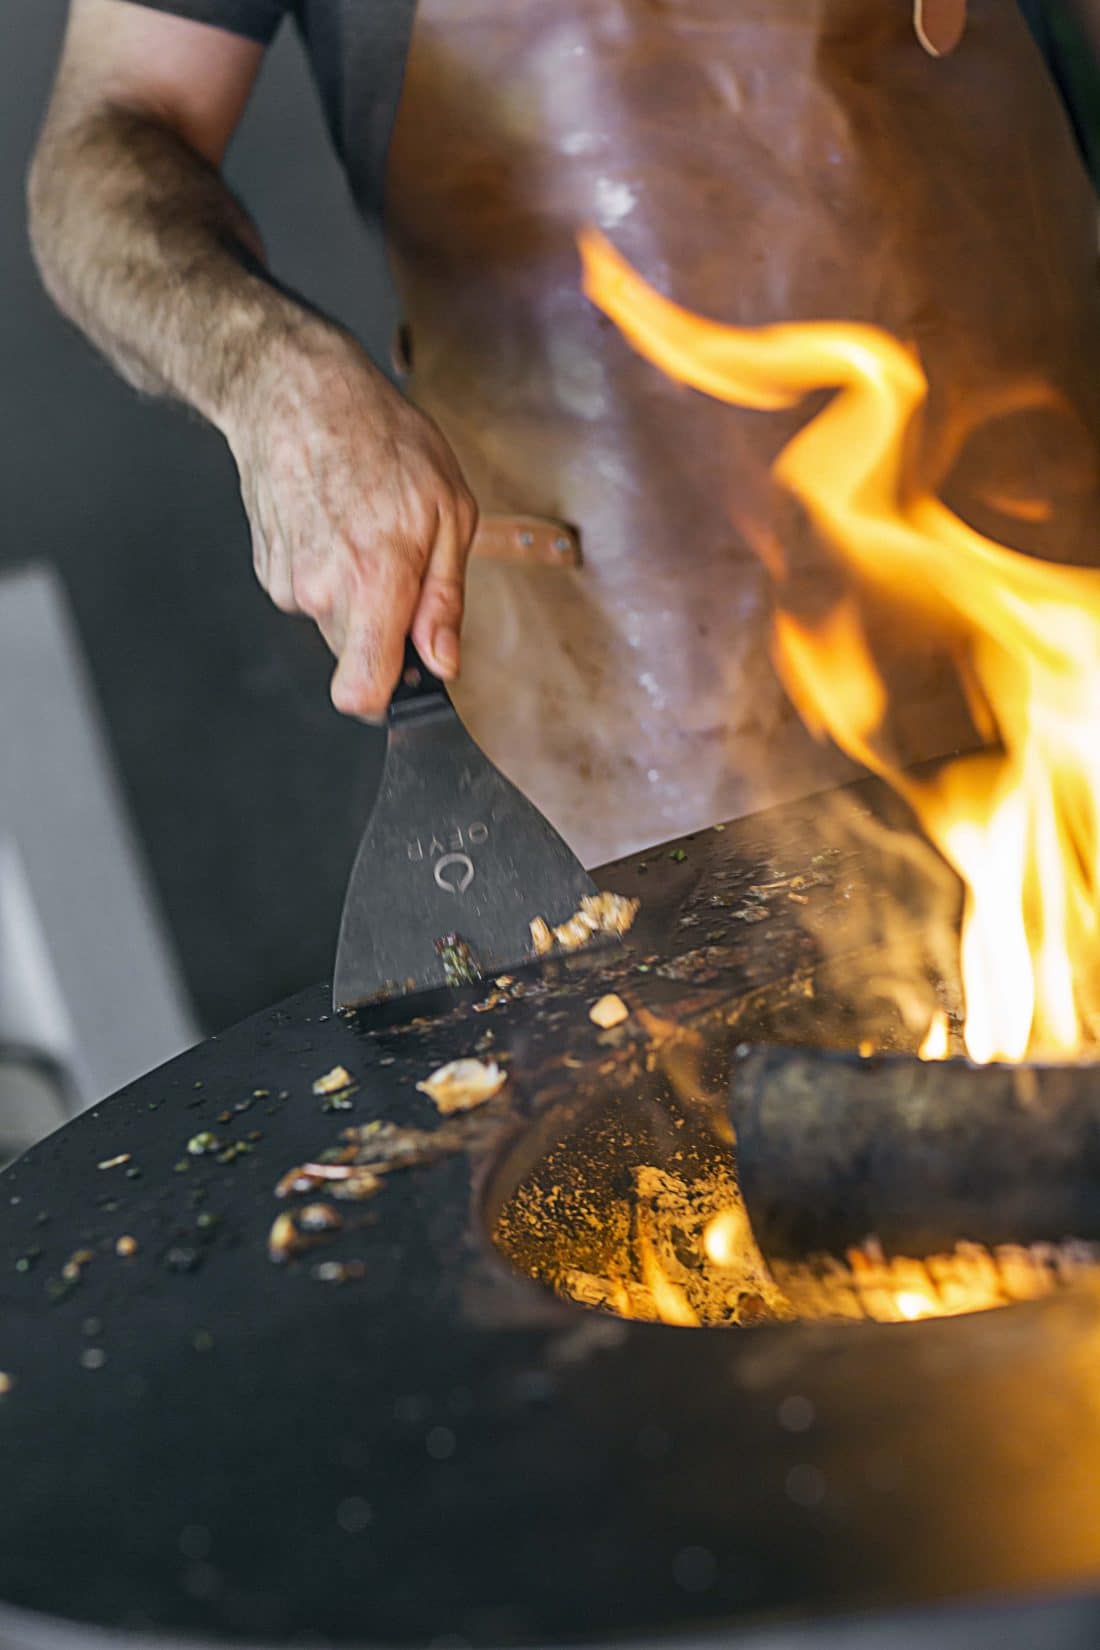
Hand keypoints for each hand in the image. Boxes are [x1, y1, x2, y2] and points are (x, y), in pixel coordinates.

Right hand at [225, 323, 477, 719]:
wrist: (295, 390)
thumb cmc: (381, 438)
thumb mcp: (449, 511)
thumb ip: (444, 600)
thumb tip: (442, 662)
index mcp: (374, 580)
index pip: (361, 690)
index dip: (388, 699)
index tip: (408, 682)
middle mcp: (322, 590)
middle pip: (356, 659)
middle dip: (384, 632)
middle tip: (403, 569)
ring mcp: (289, 582)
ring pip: (334, 625)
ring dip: (357, 598)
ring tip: (366, 530)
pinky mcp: (268, 570)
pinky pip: (311, 597)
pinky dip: (329, 573)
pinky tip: (335, 523)